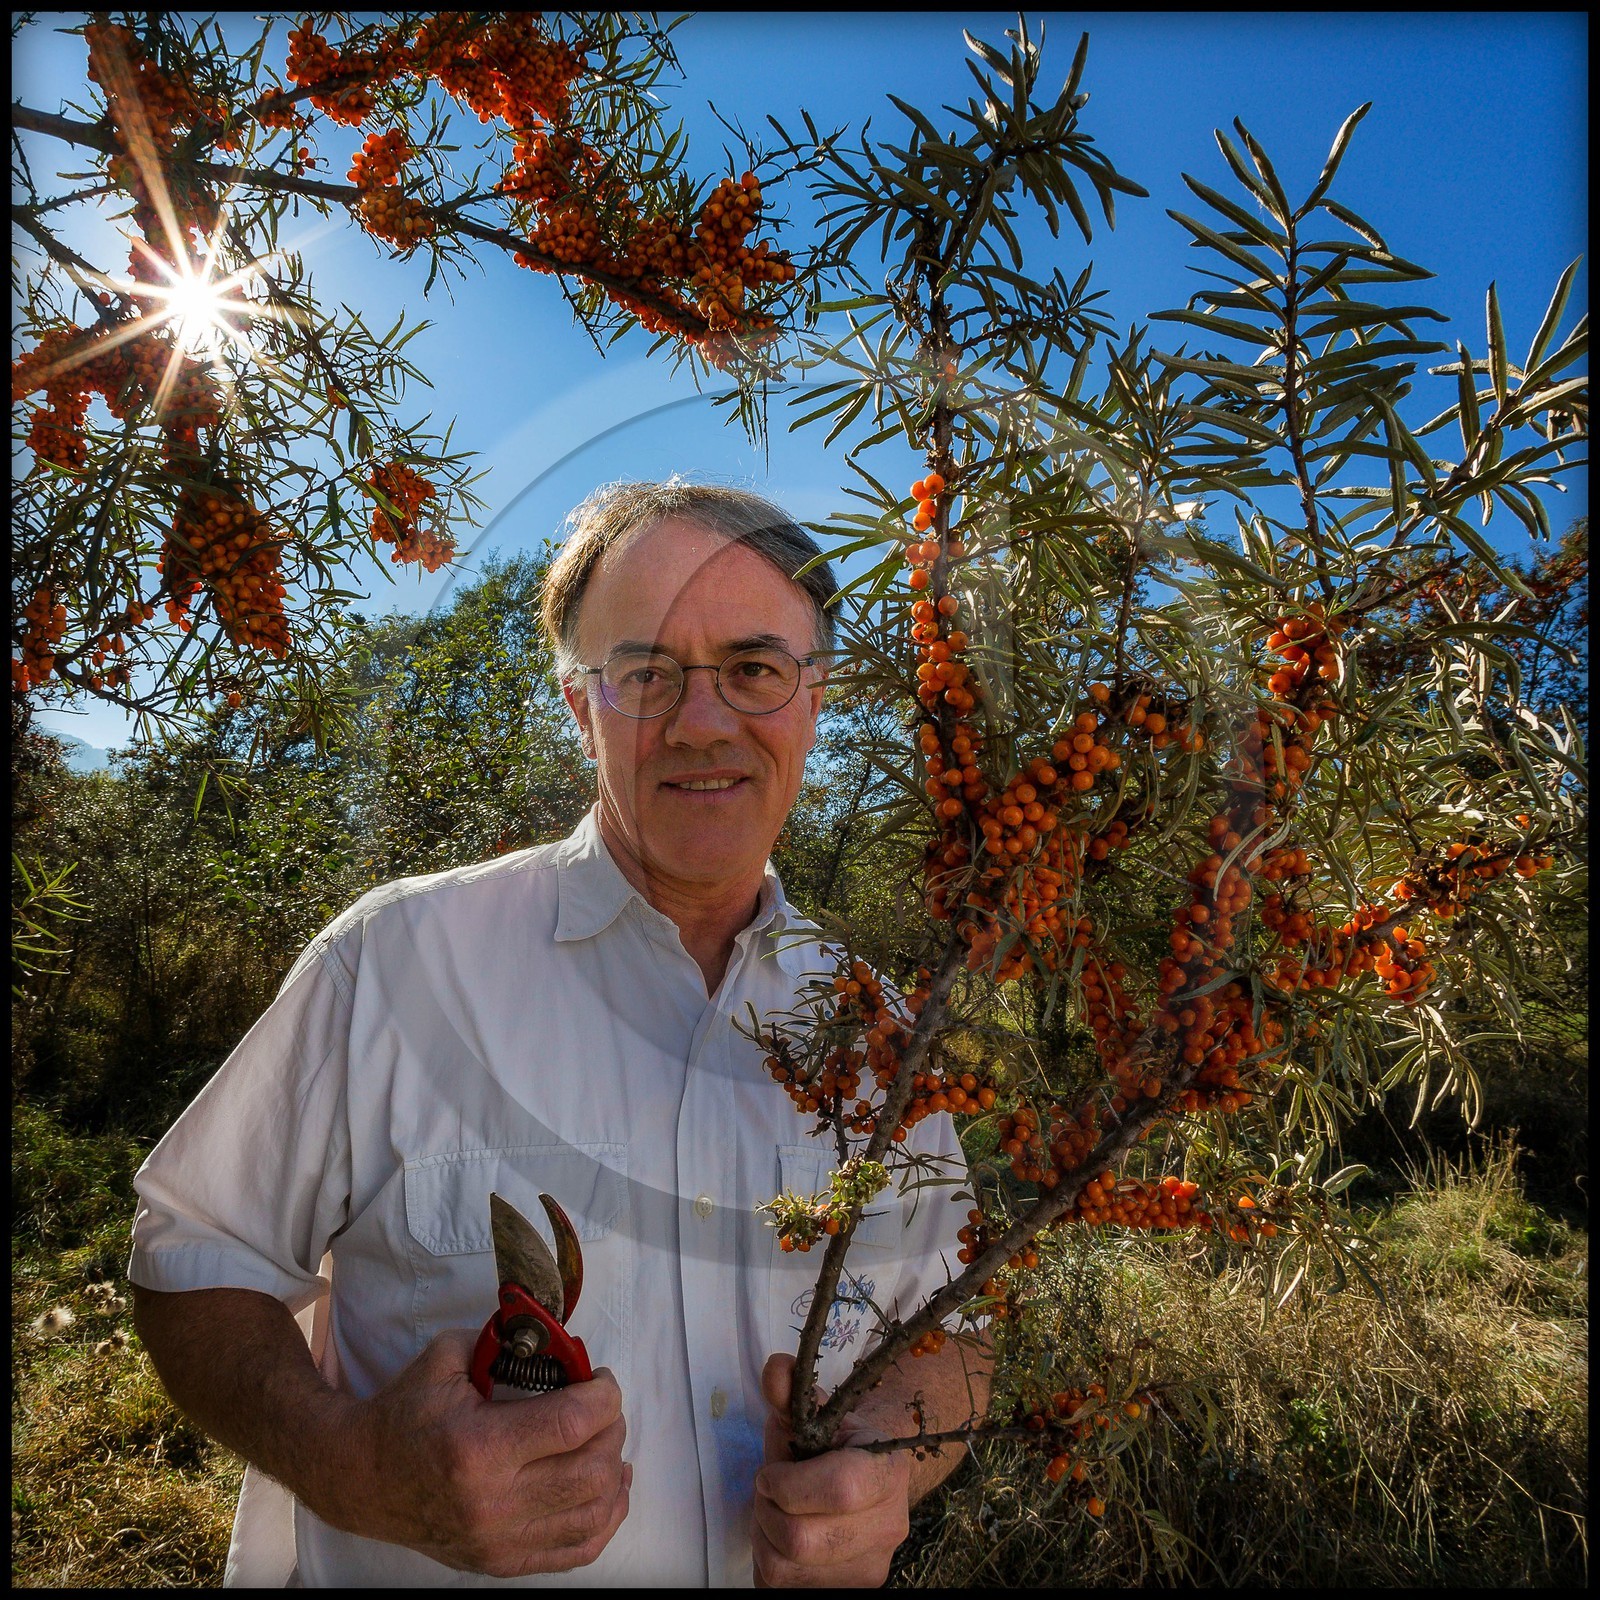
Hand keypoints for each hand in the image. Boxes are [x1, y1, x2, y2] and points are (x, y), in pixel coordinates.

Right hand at [331, 1327, 631, 1577]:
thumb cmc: (405, 1413)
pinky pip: (576, 1551)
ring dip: (614, 1471)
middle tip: (603, 1407)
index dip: (603, 1397)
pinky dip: (605, 1518)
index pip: (572, 1424)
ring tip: (607, 1442)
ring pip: (592, 1513)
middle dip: (612, 1429)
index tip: (601, 1380)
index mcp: (479, 1447)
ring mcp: (499, 1541)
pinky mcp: (501, 1563)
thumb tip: (557, 1340)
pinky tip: (608, 1488)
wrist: (362, 1477)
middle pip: (592, 1471)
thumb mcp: (446, 1357)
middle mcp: (493, 1503)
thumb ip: (505, 1341)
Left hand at [752, 1352, 910, 1587]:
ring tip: (774, 1512)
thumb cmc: (832, 1444)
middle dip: (767, 1511)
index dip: (789, 1484)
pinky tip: (782, 1538)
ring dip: (764, 1537)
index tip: (771, 1472)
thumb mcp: (814, 1412)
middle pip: (802, 1539)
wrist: (863, 1481)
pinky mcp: (852, 1591)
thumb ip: (790, 1392)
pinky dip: (770, 1562)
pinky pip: (785, 1588)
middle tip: (767, 1491)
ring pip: (786, 1568)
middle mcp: (889, 1525)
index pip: (840, 1489)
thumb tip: (776, 1368)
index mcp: (887, 1471)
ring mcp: (871, 1566)